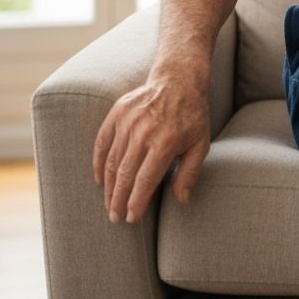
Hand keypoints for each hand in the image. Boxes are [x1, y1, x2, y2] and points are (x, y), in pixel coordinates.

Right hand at [92, 70, 210, 223]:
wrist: (179, 80)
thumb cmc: (192, 115)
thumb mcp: (200, 143)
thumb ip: (189, 172)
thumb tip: (181, 200)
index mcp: (165, 141)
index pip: (145, 180)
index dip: (136, 202)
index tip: (131, 218)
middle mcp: (144, 132)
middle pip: (125, 174)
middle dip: (118, 200)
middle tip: (115, 217)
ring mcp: (128, 121)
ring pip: (112, 161)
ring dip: (109, 186)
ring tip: (109, 204)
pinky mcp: (117, 113)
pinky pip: (102, 142)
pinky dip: (99, 163)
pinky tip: (100, 180)